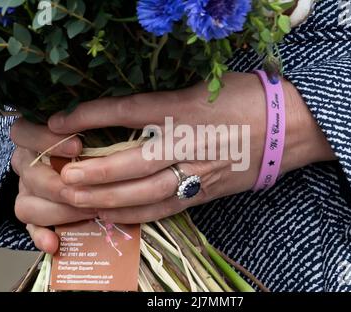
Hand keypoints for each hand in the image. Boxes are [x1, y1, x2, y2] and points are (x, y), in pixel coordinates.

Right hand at [10, 119, 96, 252]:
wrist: (83, 172)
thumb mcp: (91, 135)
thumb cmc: (91, 148)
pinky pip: (30, 229)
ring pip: (27, 205)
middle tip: (89, 190)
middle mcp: (27, 165)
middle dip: (61, 185)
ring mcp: (27, 193)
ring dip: (59, 211)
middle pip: (30, 175)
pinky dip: (41, 236)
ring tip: (89, 212)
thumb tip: (111, 136)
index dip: (47, 140)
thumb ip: (92, 135)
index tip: (77, 147)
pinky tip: (54, 243)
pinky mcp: (33, 217)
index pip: (24, 132)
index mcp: (34, 139)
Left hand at [45, 72, 333, 223]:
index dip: (89, 117)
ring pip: (147, 192)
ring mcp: (199, 172)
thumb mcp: (204, 87)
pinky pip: (168, 207)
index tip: (59, 122)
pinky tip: (115, 215)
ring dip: (109, 198)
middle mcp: (189, 142)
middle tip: (63, 176)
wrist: (290, 127)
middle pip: (132, 163)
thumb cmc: (249, 98)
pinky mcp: (208, 192)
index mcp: (186, 108)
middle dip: (94, 172)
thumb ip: (166, 101)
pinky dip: (139, 214)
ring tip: (79, 199)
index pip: (128, 113)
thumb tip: (127, 113)